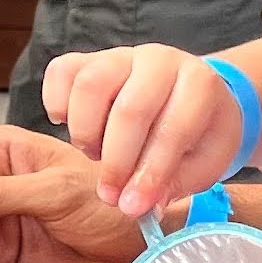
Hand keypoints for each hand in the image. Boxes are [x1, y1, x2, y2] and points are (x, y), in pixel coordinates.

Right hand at [42, 45, 243, 216]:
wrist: (191, 96)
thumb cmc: (198, 132)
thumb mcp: (204, 163)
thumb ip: (174, 184)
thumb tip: (139, 205)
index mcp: (199, 84)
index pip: (172, 129)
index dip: (151, 173)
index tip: (134, 207)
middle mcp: (160, 60)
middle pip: (129, 109)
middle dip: (116, 163)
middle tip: (111, 195)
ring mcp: (122, 55)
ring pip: (89, 85)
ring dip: (86, 132)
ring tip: (96, 154)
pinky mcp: (90, 57)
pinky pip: (61, 72)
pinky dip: (57, 103)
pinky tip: (71, 126)